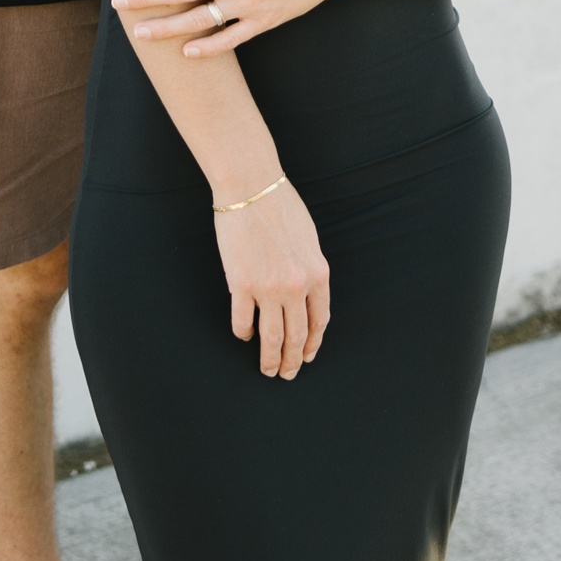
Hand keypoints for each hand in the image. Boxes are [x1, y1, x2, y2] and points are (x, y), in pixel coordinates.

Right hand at [214, 180, 329, 378]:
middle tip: (287, 374)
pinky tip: (244, 335)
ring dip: (270, 359)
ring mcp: (268, 287)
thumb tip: (306, 295)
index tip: (307, 356)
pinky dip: (244, 333)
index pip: (319, 321)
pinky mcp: (241, 284)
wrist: (251, 186)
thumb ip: (310, 269)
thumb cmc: (280, 206)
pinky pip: (242, 321)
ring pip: (271, 337)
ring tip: (267, 370)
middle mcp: (296, 285)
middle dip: (292, 360)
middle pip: (296, 335)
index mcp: (317, 274)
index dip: (313, 343)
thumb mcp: (309, 239)